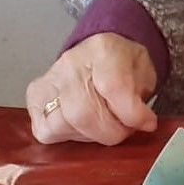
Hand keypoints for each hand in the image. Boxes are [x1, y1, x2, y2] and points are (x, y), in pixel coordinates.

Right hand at [26, 33, 157, 145]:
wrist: (99, 51)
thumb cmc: (122, 62)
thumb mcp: (144, 68)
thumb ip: (143, 93)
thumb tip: (142, 123)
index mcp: (103, 48)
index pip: (114, 87)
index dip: (132, 113)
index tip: (148, 123)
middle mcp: (71, 63)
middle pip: (85, 111)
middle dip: (112, 131)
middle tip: (127, 129)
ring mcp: (49, 80)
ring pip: (65, 125)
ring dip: (92, 135)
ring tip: (106, 125)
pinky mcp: (35, 98)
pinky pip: (47, 131)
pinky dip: (69, 136)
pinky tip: (84, 126)